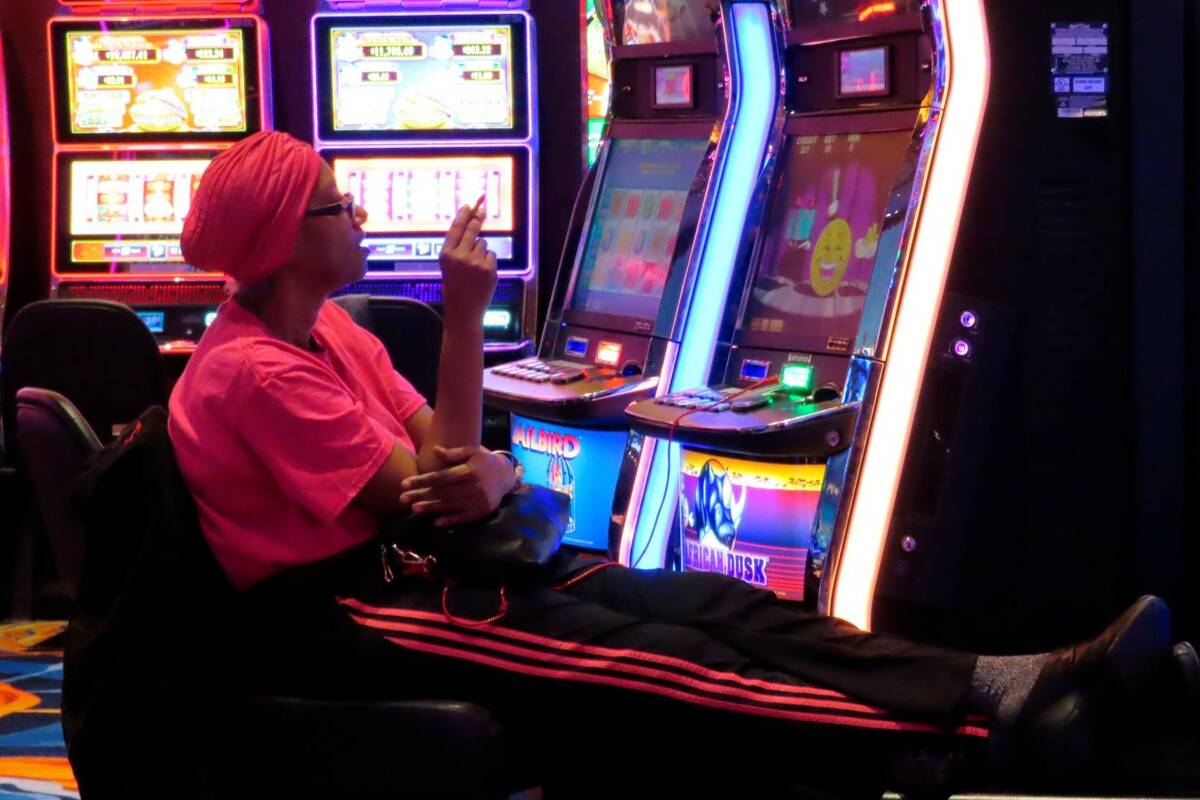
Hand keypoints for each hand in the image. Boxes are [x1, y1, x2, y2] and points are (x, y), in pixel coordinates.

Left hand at [399, 445, 517, 526]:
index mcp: (469, 470)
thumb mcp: (471, 452)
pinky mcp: (482, 511)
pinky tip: (436, 522)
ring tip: (414, 509)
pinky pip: (464, 518)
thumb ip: (453, 453)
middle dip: (421, 495)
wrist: (507, 476)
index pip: (441, 477)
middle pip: (442, 492)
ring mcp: (479, 500)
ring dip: (431, 508)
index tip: (405, 484)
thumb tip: (435, 451)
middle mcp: (474, 486)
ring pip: (450, 506)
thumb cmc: (484, 462)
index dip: (422, 481)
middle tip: (402, 499)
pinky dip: (450, 520)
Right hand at [439, 201, 497, 329]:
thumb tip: (473, 224)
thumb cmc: (455, 286)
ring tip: (473, 268)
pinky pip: (491, 255)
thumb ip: (457, 247)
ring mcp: (476, 263)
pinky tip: (481, 274)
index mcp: (446, 255)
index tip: (469, 204)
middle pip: (473, 229)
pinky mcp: (490, 270)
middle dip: (477, 217)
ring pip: (483, 244)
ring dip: (481, 251)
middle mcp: (460, 256)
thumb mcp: (448, 265)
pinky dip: (488, 262)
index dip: (463, 215)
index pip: (456, 228)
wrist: (463, 311)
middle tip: (482, 208)